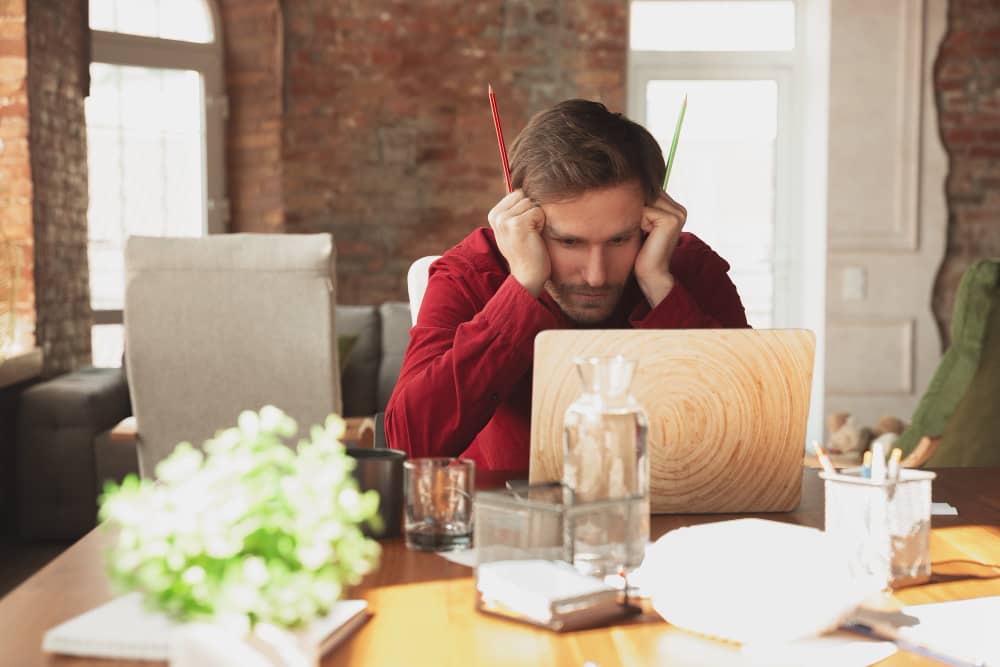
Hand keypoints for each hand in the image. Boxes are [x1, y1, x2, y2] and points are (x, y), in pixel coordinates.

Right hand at [487, 189, 549, 296]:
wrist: (527, 275)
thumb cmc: (526, 250)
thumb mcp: (515, 227)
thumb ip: (515, 209)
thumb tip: (525, 185)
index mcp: (494, 214)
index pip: (518, 194)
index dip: (527, 209)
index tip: (523, 229)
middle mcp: (496, 216)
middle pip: (525, 196)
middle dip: (533, 213)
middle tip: (528, 233)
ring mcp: (505, 220)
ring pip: (532, 204)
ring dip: (538, 219)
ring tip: (531, 236)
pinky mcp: (517, 224)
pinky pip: (538, 212)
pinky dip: (541, 224)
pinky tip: (534, 238)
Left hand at [634, 192, 686, 306]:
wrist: (650, 274)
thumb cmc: (641, 251)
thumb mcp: (640, 224)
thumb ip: (639, 206)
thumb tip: (625, 187)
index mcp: (674, 208)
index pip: (648, 191)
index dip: (634, 203)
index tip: (632, 221)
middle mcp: (679, 209)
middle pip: (646, 193)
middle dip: (634, 208)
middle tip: (635, 228)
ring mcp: (677, 214)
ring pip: (644, 201)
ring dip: (635, 216)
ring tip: (638, 232)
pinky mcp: (671, 220)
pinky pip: (645, 211)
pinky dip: (637, 222)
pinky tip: (641, 235)